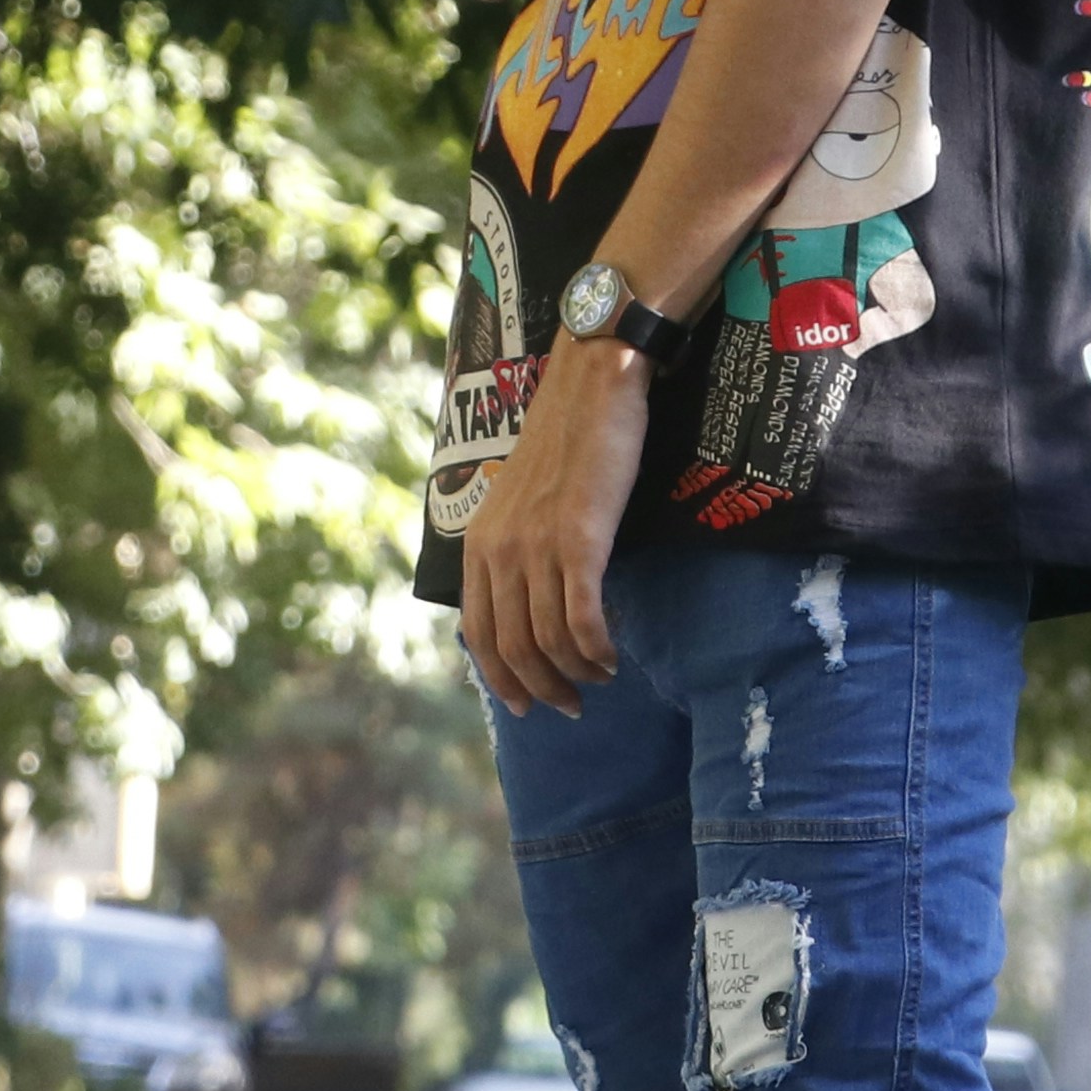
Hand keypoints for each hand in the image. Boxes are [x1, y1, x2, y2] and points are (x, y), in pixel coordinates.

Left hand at [459, 335, 656, 716]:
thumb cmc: (567, 440)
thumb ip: (517, 549)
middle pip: (513, 649)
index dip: (502, 680)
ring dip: (578, 672)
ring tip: (602, 676)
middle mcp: (500, 550)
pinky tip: (612, 655)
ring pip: (549, 640)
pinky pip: (582, 618)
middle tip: (574, 705)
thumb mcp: (522, 501)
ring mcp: (538, 545)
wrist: (593, 384)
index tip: (528, 705)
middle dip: (543, 689)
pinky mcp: (580, 539)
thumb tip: (531, 605)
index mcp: (479, 544)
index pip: (478, 635)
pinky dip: (597, 648)